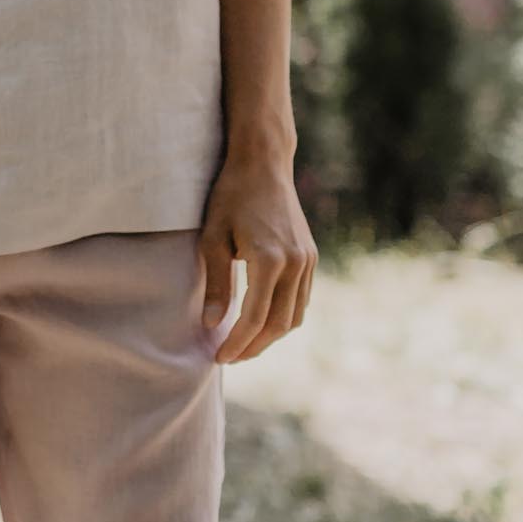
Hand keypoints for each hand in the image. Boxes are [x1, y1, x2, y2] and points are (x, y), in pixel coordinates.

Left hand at [198, 155, 316, 363]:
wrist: (263, 164)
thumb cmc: (231, 196)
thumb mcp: (212, 238)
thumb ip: (216, 283)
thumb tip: (212, 325)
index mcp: (269, 260)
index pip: (254, 318)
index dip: (236, 343)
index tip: (219, 357)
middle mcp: (295, 263)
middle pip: (278, 324)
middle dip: (254, 347)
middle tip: (230, 357)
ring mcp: (307, 260)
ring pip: (294, 316)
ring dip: (270, 336)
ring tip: (243, 343)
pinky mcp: (310, 256)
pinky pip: (301, 299)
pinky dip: (283, 317)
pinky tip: (261, 320)